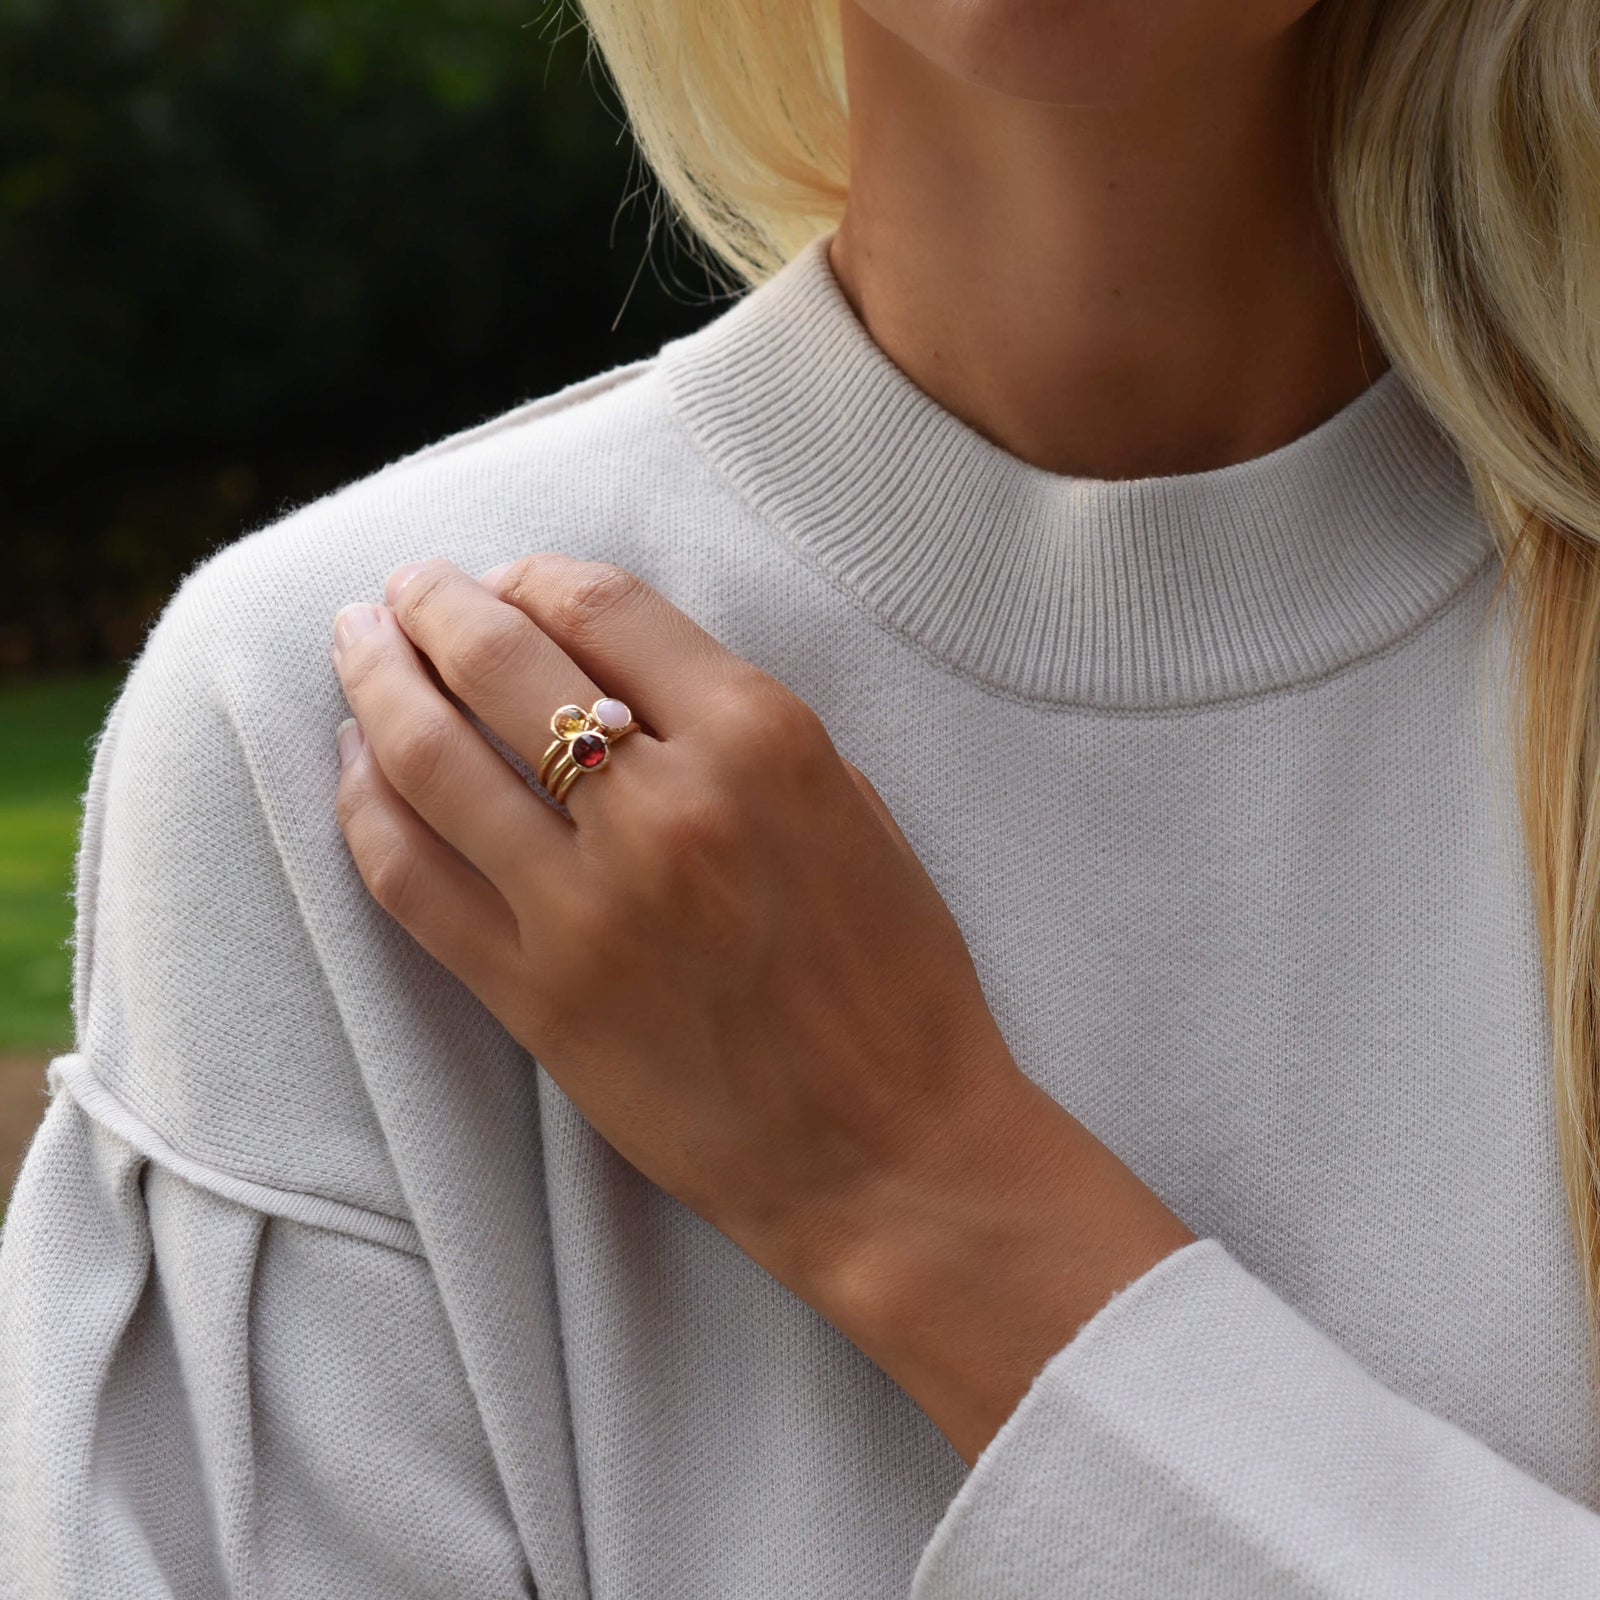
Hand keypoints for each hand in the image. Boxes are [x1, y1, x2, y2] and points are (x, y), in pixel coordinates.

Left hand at [330, 553, 1194, 1463]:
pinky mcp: (535, 996)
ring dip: (376, 681)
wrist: (889, 1150)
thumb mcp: (851, 808)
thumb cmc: (894, 978)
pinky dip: (363, 807)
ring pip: (428, 756)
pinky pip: (408, 879)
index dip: (534, 574)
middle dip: (434, 602)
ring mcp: (588, 907)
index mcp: (761, 741)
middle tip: (407, 587)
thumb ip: (737, 730)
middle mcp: (665, 807)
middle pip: (498, 658)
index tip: (510, 580)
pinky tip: (354, 767)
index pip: (601, 606)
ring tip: (357, 645)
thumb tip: (614, 672)